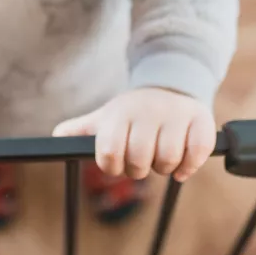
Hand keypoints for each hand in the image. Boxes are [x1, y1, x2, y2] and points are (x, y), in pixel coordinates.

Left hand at [52, 88, 215, 181]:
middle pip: (139, 160)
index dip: (113, 166)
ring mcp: (175, 115)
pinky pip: (197, 152)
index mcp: (120, 114)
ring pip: (168, 159)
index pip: (109, 153)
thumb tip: (55, 138)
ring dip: (165, 168)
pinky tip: (182, 166)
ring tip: (161, 158)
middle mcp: (147, 112)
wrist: (170, 85)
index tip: (118, 163)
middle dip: (139, 169)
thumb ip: (79, 129)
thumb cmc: (132, 112)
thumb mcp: (105, 117)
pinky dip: (190, 166)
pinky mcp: (200, 119)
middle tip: (142, 160)